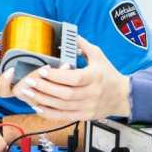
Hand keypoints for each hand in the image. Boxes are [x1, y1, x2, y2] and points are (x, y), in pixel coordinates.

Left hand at [0, 37, 131, 121]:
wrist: (123, 96)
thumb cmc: (109, 74)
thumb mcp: (99, 56)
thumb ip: (83, 45)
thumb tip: (70, 34)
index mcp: (95, 77)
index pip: (74, 78)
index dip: (57, 76)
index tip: (42, 70)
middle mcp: (92, 93)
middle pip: (66, 94)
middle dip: (45, 88)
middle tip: (29, 82)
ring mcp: (88, 107)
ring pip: (62, 106)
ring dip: (43, 100)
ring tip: (28, 93)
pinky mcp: (84, 116)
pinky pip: (64, 117)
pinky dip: (50, 113)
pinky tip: (38, 106)